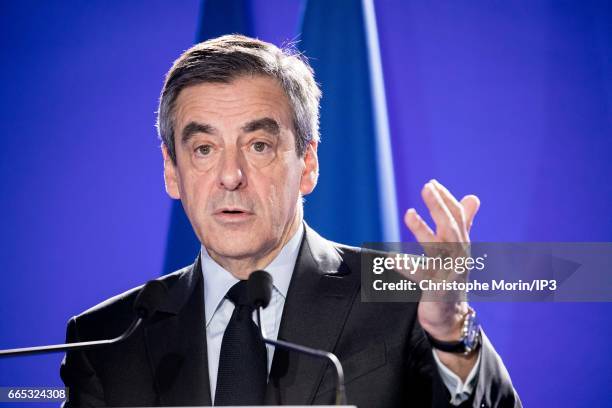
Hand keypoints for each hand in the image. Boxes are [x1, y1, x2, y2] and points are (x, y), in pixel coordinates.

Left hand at [403, 180, 479, 341]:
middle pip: (451, 227)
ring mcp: (448, 273)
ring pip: (437, 249)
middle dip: (439, 206)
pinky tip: (392, 257)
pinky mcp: (436, 290)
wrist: (452, 315)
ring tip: (408, 213)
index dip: (446, 199)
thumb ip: (463, 223)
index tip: (432, 183)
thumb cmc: (451, 276)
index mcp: (461, 244)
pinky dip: (407, 266)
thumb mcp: (456, 248)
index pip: (458, 217)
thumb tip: (473, 197)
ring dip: (423, 230)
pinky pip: (421, 276)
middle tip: (426, 187)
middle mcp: (458, 256)